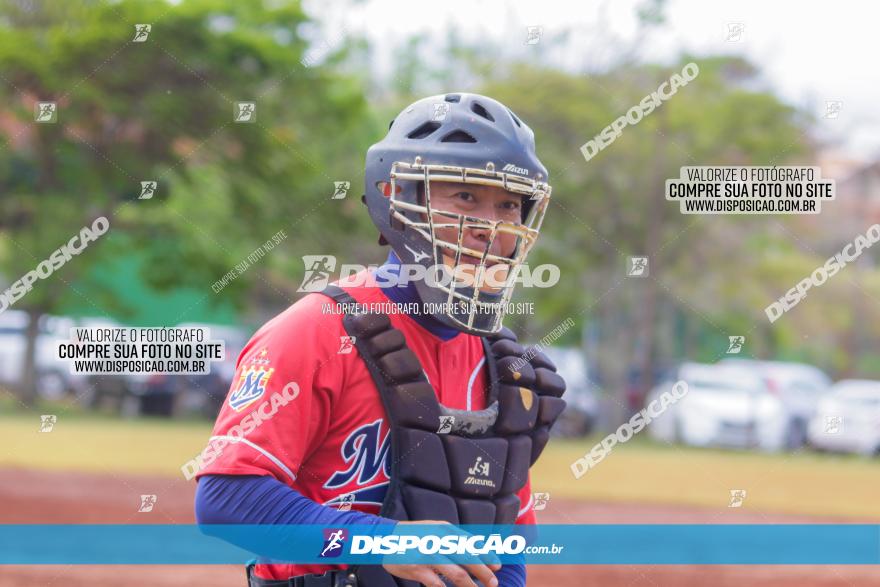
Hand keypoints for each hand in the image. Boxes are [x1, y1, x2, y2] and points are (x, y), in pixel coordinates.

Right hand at [382, 520, 500, 586]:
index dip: (487, 555)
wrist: (387, 538)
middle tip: (494, 583)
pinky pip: (437, 584)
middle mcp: (439, 541)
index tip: (498, 566)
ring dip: (470, 586)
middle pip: (468, 558)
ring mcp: (428, 556)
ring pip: (457, 574)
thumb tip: (479, 552)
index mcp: (446, 530)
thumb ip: (455, 540)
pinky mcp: (418, 570)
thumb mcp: (437, 530)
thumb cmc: (417, 536)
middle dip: (484, 572)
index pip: (472, 543)